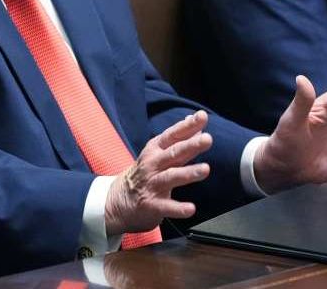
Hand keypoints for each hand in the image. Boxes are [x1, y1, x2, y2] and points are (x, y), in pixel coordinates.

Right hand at [104, 111, 211, 235]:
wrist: (119, 200)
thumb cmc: (145, 173)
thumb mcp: (158, 152)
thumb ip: (178, 138)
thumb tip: (193, 119)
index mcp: (156, 150)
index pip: (173, 135)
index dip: (188, 126)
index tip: (202, 117)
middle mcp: (153, 165)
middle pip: (173, 153)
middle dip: (191, 145)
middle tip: (208, 139)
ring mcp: (152, 184)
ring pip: (171, 177)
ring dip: (188, 173)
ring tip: (205, 169)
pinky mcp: (152, 205)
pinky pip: (166, 207)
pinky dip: (178, 208)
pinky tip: (191, 209)